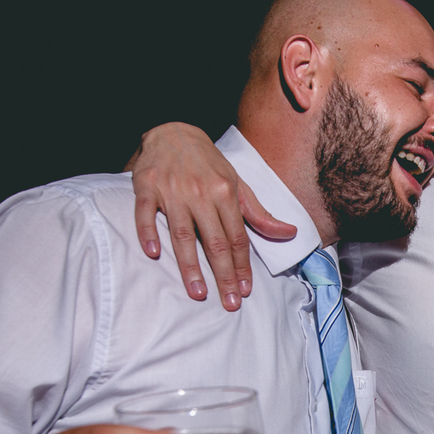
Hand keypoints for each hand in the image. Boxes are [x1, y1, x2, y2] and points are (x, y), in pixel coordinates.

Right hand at [128, 122, 296, 310]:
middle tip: (229, 302)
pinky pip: (145, 213)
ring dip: (189, 265)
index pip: (237, 237)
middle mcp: (200, 192)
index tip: (246, 290)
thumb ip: (258, 213)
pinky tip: (153, 254)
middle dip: (224, 274)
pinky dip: (148, 232)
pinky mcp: (146, 187)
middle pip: (214, 241)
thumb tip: (289, 233)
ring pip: (181, 233)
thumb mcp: (237, 183)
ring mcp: (172, 190)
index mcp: (225, 192)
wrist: (172, 130)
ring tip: (198, 292)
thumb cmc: (208, 163)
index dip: (242, 266)